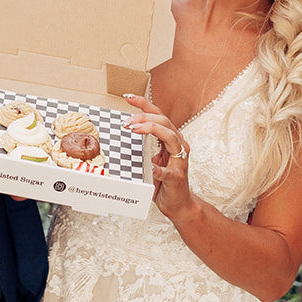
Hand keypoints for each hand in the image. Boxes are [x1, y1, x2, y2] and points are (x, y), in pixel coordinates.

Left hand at [122, 94, 194, 221]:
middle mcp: (178, 146)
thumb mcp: (151, 161)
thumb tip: (121, 139)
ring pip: (171, 136)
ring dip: (151, 129)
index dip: (144, 104)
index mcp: (171, 140)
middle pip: (164, 121)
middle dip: (144, 116)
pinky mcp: (177, 178)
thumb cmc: (164, 182)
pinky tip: (150, 168)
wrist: (179, 205)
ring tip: (134, 129)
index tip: (128, 97)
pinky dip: (158, 169)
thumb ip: (143, 149)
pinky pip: (167, 172)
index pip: (159, 115)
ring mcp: (179, 161)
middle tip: (126, 121)